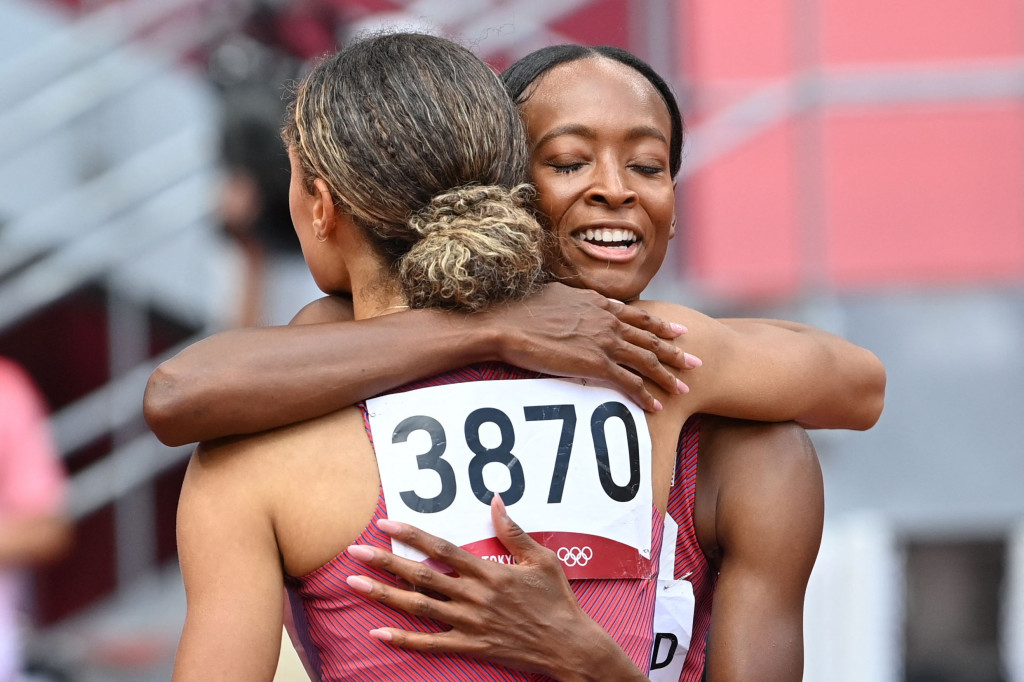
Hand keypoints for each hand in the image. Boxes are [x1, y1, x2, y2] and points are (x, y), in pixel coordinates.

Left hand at [345, 496, 645, 681]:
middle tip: (354, 552)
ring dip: (384, 595)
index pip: (442, 549)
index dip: (412, 535)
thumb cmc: (557, 601)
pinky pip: (431, 644)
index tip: (387, 523)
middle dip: (385, 561)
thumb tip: (496, 499)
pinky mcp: (471, 647)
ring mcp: (470, 624)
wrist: (569, 646)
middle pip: (421, 576)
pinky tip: (379, 631)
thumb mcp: (542, 559)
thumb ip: (514, 531)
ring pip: (419, 607)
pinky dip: (404, 639)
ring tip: (354, 584)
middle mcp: (474, 596)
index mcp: (490, 572)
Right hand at [488, 283, 700, 410]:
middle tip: (696, 362)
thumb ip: (576, 300)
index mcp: (600, 304)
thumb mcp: (557, 295)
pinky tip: (657, 406)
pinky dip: (646, 395)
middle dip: (676, 352)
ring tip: (684, 388)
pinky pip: (629, 382)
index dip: (661, 325)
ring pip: (647, 361)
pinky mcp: (595, 363)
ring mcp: (604, 342)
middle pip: (651, 339)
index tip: (678, 331)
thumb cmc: (522, 310)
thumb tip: (577, 302)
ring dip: (668, 376)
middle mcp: (608, 321)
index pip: (639, 316)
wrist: (510, 323)